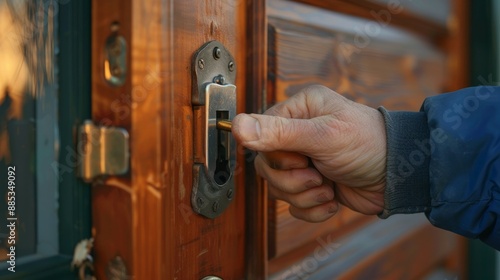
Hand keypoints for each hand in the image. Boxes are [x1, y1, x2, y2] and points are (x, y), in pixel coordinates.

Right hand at [232, 85, 386, 221]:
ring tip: (328, 186)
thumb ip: (279, 133)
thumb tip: (236, 126)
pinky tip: (332, 198)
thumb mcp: (323, 135)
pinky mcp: (312, 185)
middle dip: (293, 180)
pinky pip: (294, 204)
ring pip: (277, 188)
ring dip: (305, 195)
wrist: (400, 176)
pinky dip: (312, 208)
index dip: (277, 156)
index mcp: (298, 111)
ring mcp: (304, 161)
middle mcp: (297, 134)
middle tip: (318, 174)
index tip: (302, 159)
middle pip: (266, 167)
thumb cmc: (368, 143)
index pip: (260, 136)